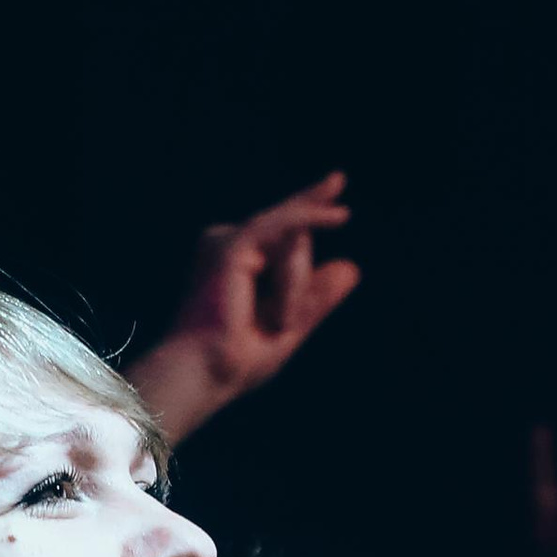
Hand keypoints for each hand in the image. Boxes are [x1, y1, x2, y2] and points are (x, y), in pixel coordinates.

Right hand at [127, 172, 360, 443]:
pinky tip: (334, 222)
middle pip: (293, 234)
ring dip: (294, 290)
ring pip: (293, 240)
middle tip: (336, 183)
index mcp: (236, 258)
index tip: (335, 184)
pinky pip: (285, 236)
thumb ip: (316, 296)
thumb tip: (350, 267)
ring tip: (275, 324)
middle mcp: (227, 243)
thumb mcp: (291, 324)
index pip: (284, 232)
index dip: (308, 206)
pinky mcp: (232, 243)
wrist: (206, 372)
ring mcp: (227, 240)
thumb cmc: (237, 361)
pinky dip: (295, 268)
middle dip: (306, 239)